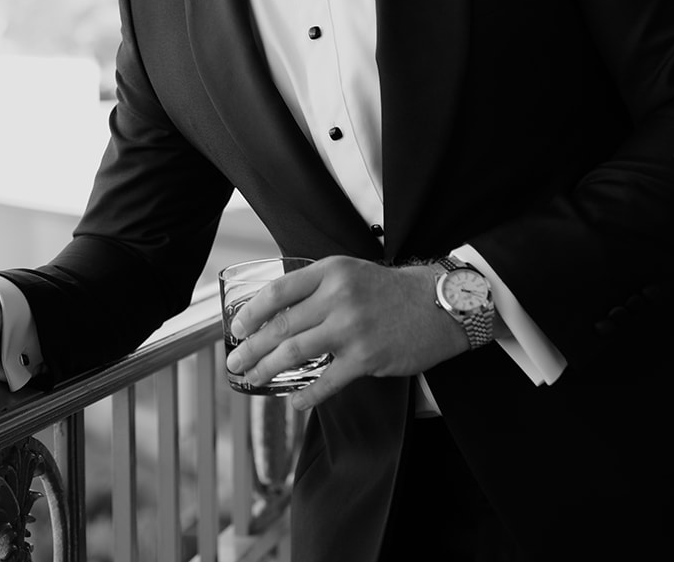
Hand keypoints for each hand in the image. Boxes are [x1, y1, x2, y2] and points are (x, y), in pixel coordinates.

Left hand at [224, 257, 468, 410]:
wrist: (439, 305)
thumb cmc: (390, 291)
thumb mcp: (349, 273)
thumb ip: (316, 288)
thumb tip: (276, 312)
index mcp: (330, 272)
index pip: (278, 291)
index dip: (251, 312)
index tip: (236, 328)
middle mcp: (337, 298)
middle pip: (280, 326)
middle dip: (250, 347)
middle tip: (234, 362)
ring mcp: (351, 329)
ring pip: (295, 353)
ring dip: (267, 369)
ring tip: (253, 379)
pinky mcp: (366, 357)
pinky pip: (326, 381)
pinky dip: (307, 395)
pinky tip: (295, 401)